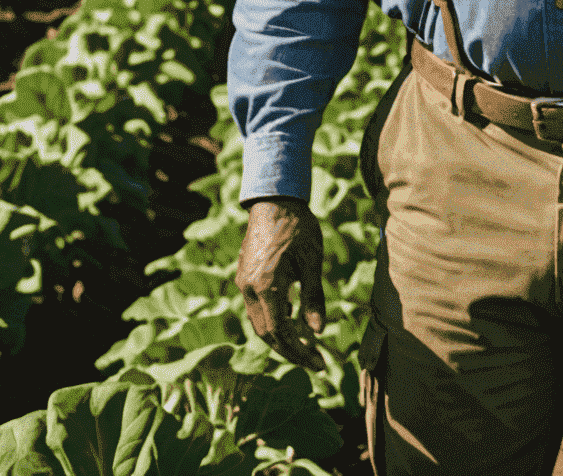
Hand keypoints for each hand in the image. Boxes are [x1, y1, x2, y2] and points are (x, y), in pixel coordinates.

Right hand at [235, 197, 325, 365]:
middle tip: (315, 360)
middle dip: (291, 350)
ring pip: (259, 323)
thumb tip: (319, 332)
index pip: (280, 332)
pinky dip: (273, 319)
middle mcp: (248, 288)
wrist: (274, 199)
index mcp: (266, 285)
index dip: (299, 352)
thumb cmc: (299, 227)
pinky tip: (293, 317)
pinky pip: (256, 308)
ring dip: (281, 337)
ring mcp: (243, 282)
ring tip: (307, 345)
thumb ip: (314, 298)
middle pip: (267, 334)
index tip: (319, 363)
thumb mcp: (312, 261)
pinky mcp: (244, 276)